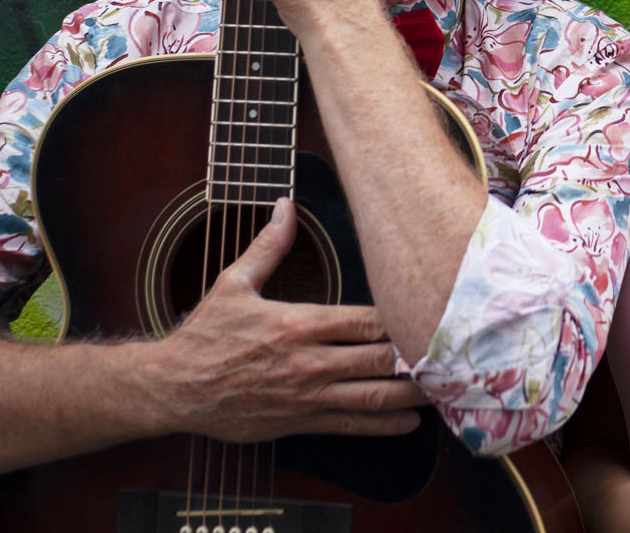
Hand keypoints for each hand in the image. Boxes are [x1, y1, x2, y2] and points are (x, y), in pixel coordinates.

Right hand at [144, 198, 428, 440]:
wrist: (174, 388)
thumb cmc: (204, 335)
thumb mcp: (232, 284)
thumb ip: (267, 246)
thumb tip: (286, 204)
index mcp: (298, 324)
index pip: (365, 320)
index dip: (402, 317)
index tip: (431, 308)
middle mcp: (308, 362)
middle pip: (379, 358)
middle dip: (418, 355)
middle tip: (454, 348)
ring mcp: (306, 397)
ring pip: (373, 396)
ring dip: (412, 392)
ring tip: (446, 386)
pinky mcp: (299, 422)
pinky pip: (350, 425)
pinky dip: (384, 424)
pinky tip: (410, 420)